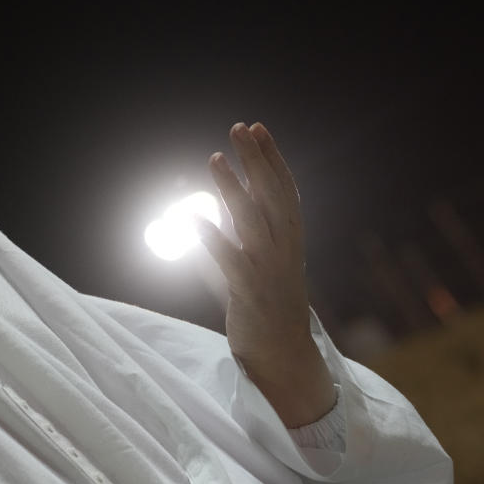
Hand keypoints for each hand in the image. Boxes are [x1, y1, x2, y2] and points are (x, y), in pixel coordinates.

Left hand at [196, 122, 335, 427]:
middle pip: (272, 195)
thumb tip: (232, 196)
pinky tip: (191, 217)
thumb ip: (251, 229)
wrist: (285, 356)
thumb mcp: (267, 261)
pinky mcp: (248, 292)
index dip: (271, 157)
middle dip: (256, 159)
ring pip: (251, 220)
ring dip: (232, 188)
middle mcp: (285, 249)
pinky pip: (228, 259)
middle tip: (239, 127)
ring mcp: (268, 270)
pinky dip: (211, 236)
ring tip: (213, 158)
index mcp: (292, 240)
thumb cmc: (272, 305)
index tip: (257, 128)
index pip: (285, 189)